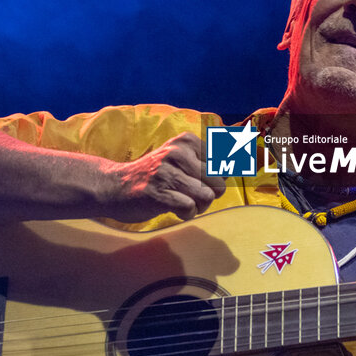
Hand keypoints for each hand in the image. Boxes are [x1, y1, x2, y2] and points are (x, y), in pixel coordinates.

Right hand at [105, 132, 225, 221]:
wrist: (114, 185)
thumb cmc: (155, 175)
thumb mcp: (180, 158)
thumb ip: (208, 160)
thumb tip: (241, 162)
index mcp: (187, 141)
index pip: (225, 162)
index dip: (217, 179)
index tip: (199, 181)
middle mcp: (178, 153)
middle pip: (219, 182)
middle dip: (210, 195)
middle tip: (190, 195)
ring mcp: (166, 172)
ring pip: (207, 196)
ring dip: (199, 206)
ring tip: (182, 202)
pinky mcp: (157, 193)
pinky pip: (190, 207)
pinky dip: (186, 214)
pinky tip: (174, 209)